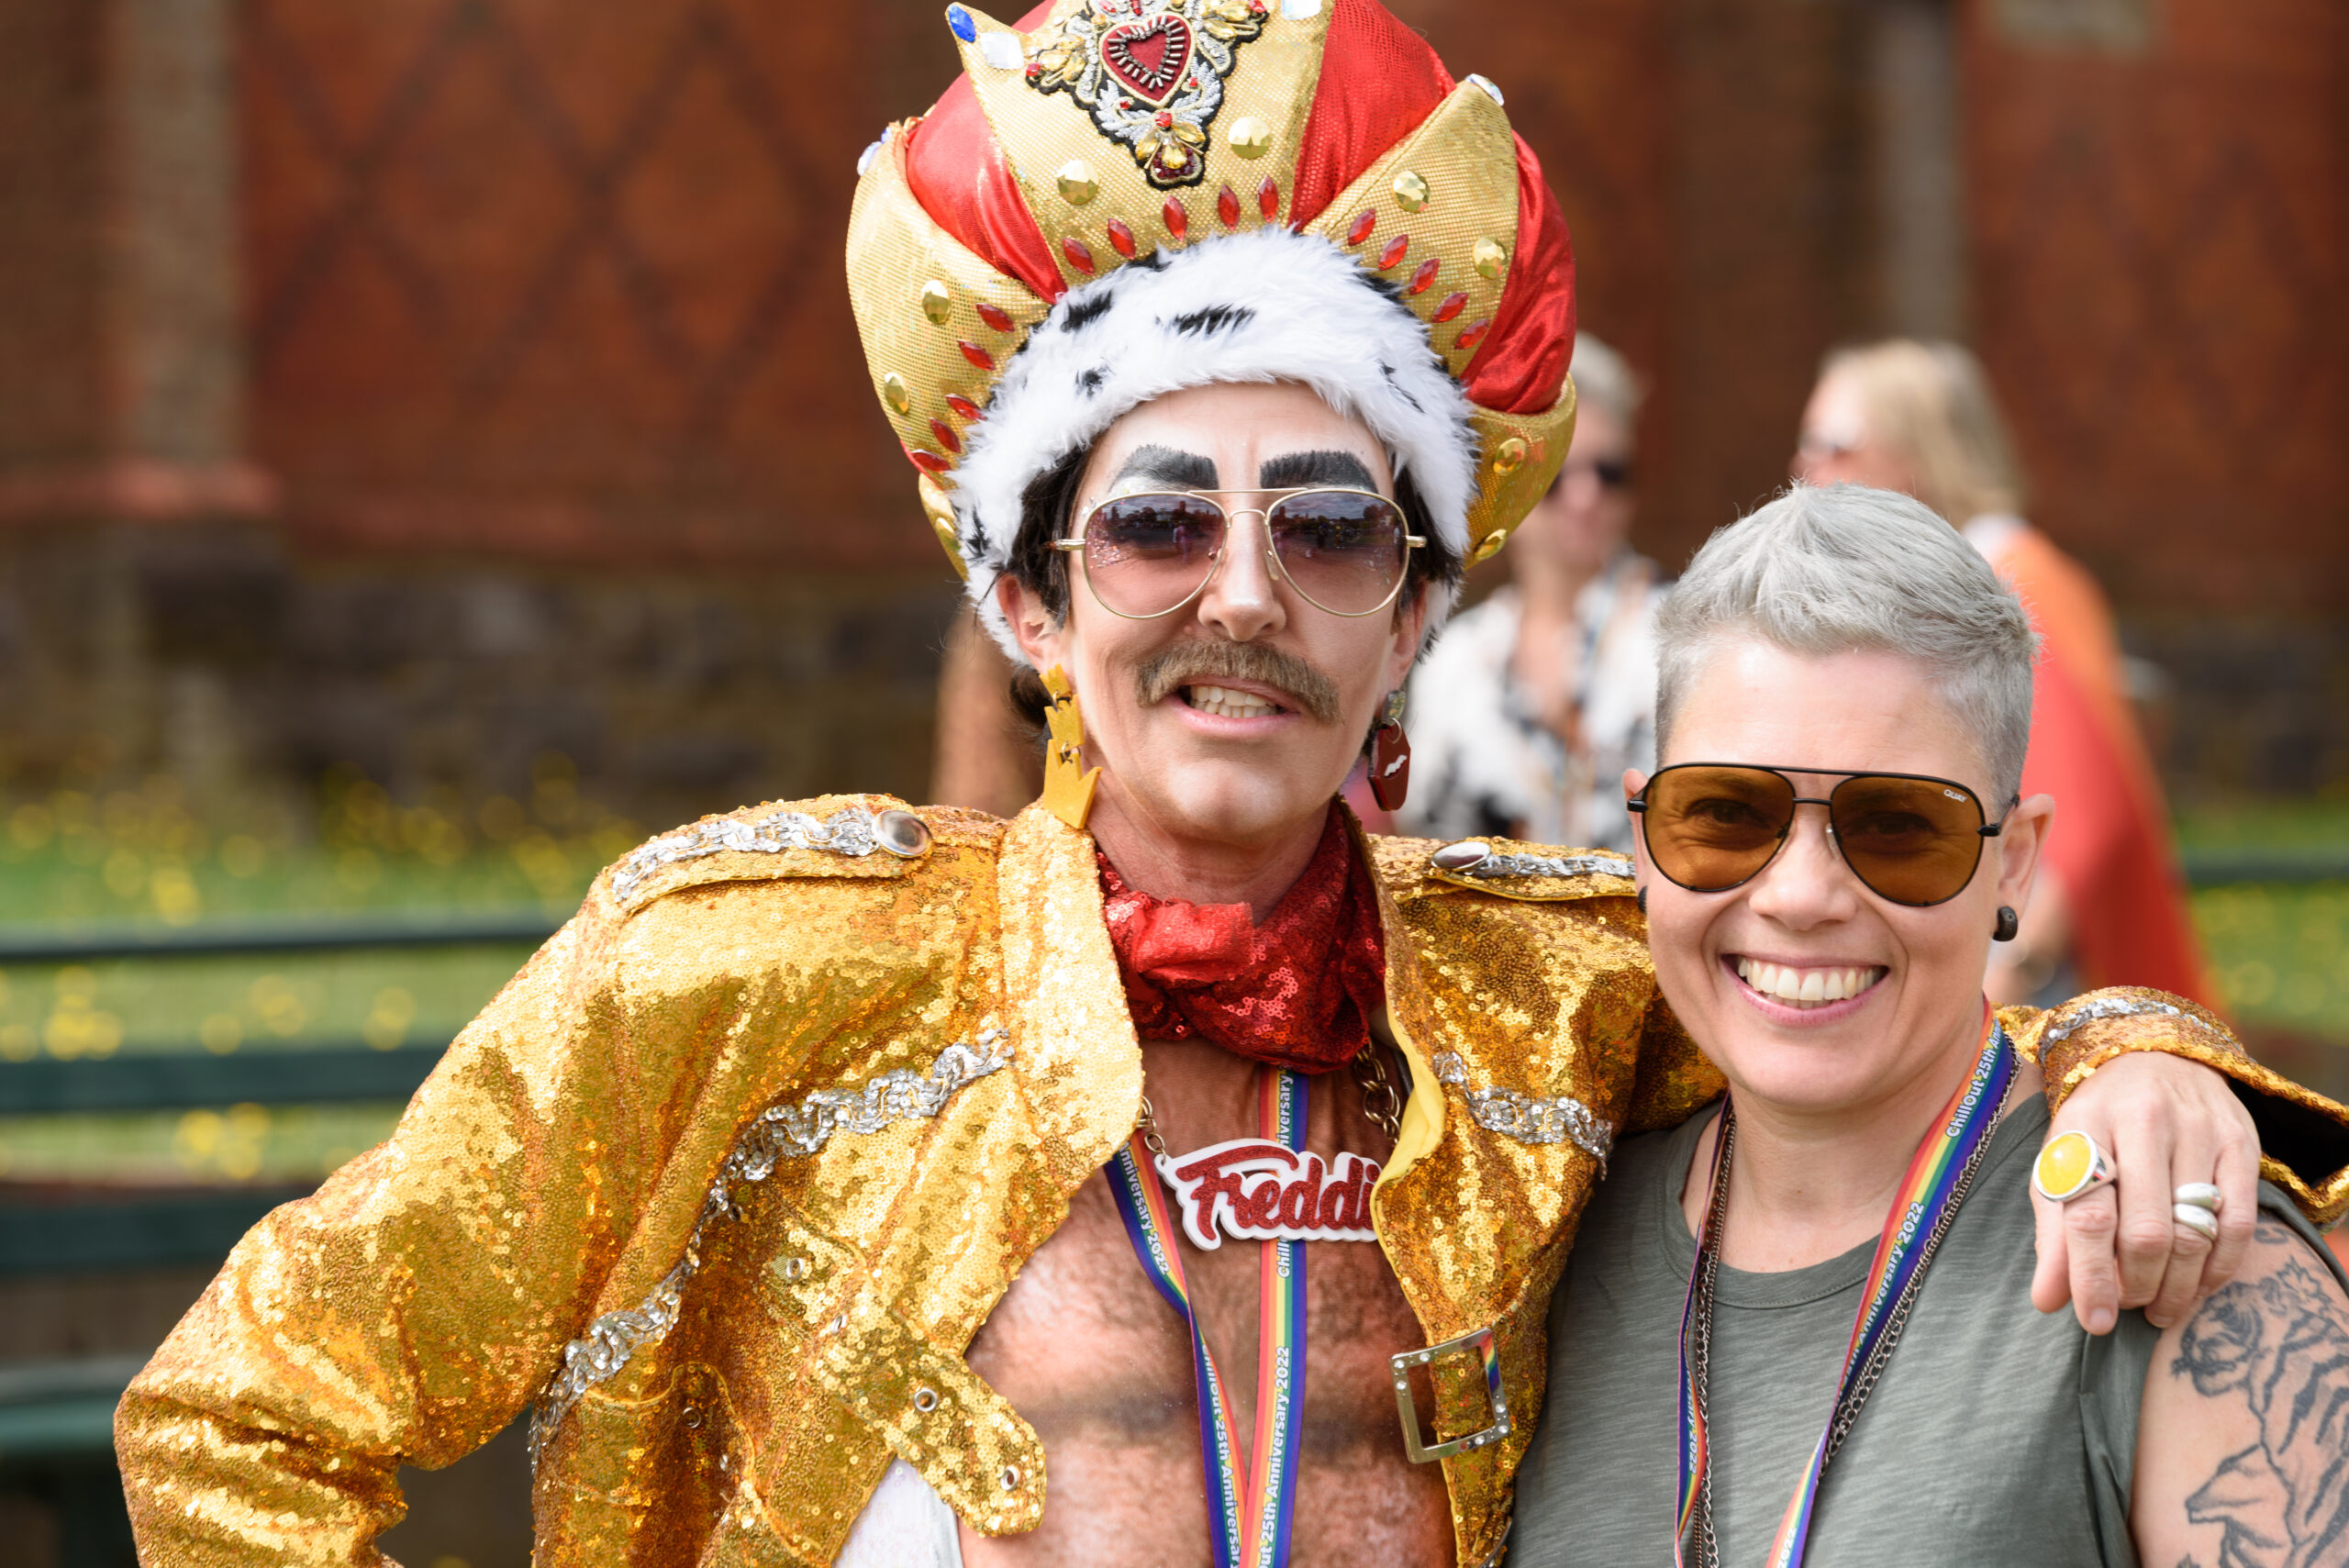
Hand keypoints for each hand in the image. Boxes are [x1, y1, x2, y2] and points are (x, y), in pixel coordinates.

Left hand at [2029, 1050, 2258, 1332]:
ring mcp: (2198, 1131)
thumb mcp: (2061, 1162)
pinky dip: (2219, 1268)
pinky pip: (2237, 1224)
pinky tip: (2199, 1286)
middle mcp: (2143, 1122)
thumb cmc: (2098, 1124)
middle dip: (2136, 1286)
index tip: (2090, 1321)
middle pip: (2145, 1231)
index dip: (2089, 1277)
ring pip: (2193, 1232)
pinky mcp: (2240, 1143)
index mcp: (2086, 1126)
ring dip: (2177, 1287)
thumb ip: (2053, 1231)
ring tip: (2160, 1309)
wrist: (2153, 1057)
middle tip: (2126, 1307)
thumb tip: (2049, 1301)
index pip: (2087, 1214)